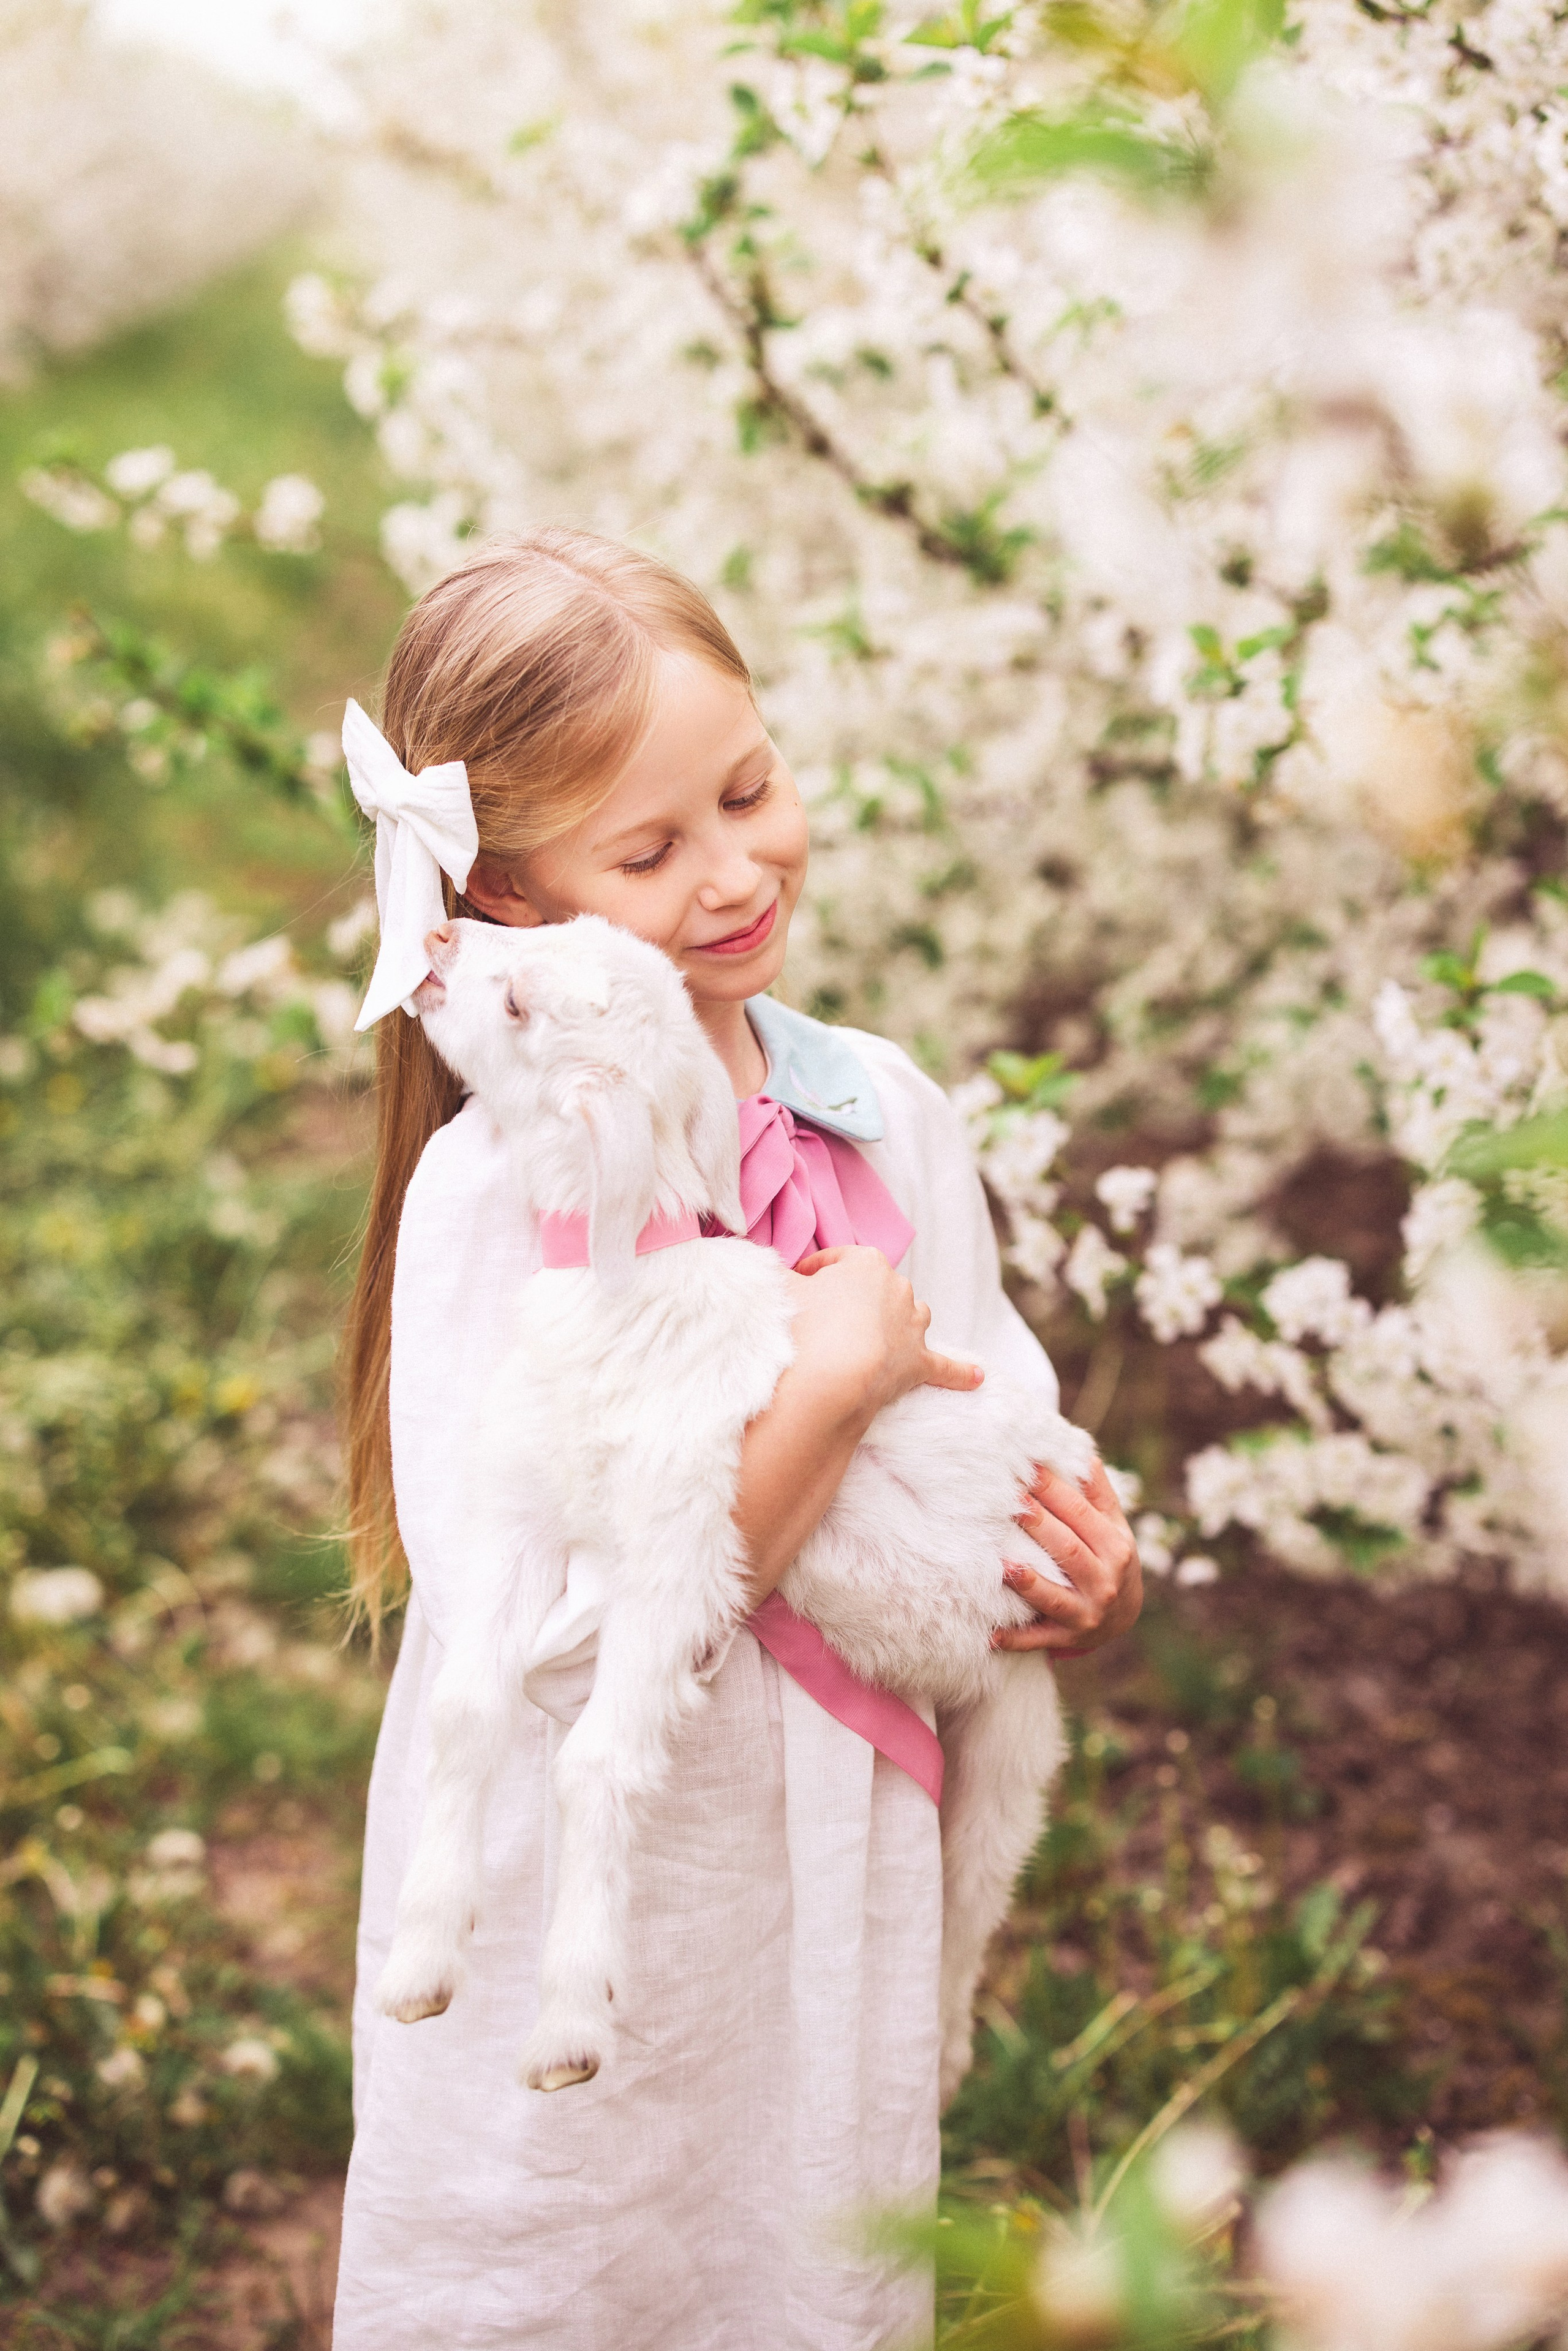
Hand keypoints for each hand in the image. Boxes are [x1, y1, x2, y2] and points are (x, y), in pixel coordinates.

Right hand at [789, 1245, 982, 1423]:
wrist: (829, 1377)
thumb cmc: (803, 1325)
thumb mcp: (778, 1287)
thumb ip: (775, 1273)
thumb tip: (769, 1269)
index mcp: (866, 1263)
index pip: (837, 1261)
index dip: (815, 1273)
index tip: (799, 1285)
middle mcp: (898, 1289)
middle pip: (878, 1288)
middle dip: (857, 1300)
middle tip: (826, 1319)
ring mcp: (912, 1326)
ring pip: (913, 1315)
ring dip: (901, 1322)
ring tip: (880, 1335)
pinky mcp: (919, 1363)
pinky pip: (945, 1367)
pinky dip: (961, 1373)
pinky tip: (978, 1378)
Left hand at [993, 1456, 1142, 1657]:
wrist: (1124, 1616)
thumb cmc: (1110, 1558)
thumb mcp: (1113, 1528)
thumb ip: (1098, 1494)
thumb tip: (1083, 1453)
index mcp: (1115, 1546)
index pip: (1081, 1514)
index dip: (1055, 1490)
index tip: (1028, 1468)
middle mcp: (1105, 1581)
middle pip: (1068, 1550)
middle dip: (1039, 1526)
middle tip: (1010, 1502)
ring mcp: (1088, 1613)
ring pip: (1056, 1597)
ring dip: (1029, 1583)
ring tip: (1004, 1566)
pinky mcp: (1069, 1638)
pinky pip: (1040, 1639)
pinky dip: (1017, 1639)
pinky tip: (991, 1636)